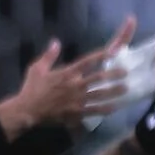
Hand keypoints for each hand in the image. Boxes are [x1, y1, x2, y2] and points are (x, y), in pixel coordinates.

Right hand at [0, 17, 139, 135]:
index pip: (88, 61)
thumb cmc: (32, 89)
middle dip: (113, 74)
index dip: (102, 55)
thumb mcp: (37, 68)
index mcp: (67, 73)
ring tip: (126, 88)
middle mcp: (75, 85)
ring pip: (100, 94)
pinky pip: (94, 111)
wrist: (28, 110)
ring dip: (114, 91)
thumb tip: (56, 41)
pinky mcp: (76, 113)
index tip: (113, 51)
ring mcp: (77, 100)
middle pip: (99, 78)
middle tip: (125, 72)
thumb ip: (49, 55)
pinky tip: (114, 107)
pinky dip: (105, 109)